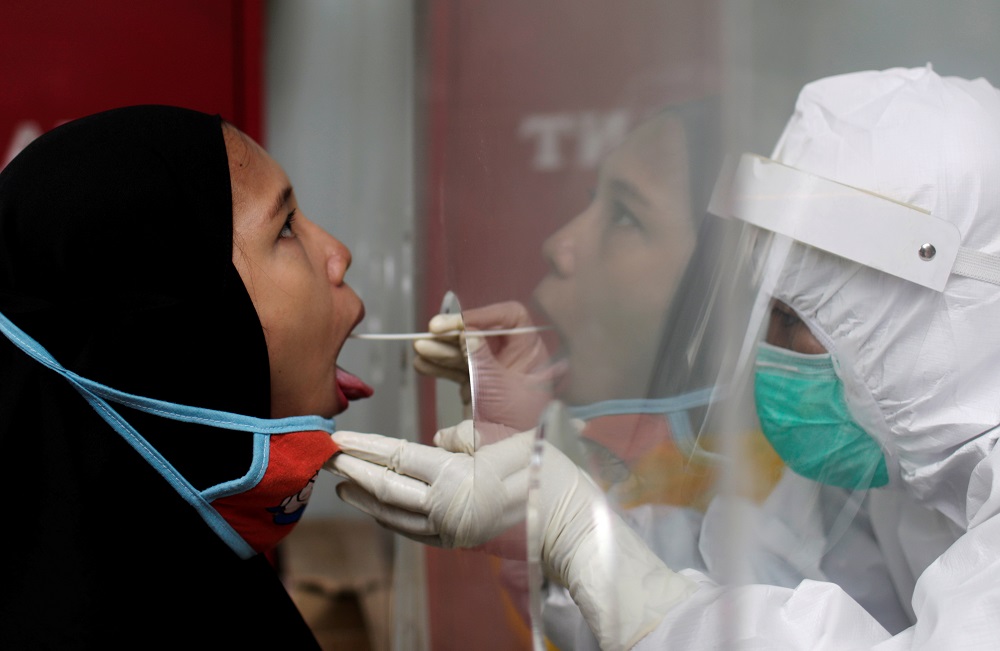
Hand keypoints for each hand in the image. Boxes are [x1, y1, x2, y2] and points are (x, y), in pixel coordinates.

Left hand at [328, 420, 530, 556]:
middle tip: (327, 457)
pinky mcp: (458, 541)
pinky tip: (379, 509)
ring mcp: (450, 529)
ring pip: (395, 515)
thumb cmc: (546, 476)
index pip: (398, 458)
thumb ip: (467, 437)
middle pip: (387, 487)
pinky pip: (413, 531)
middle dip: (354, 471)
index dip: (365, 448)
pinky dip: (391, 519)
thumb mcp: (508, 441)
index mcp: (457, 476)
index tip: (339, 439)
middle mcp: (445, 506)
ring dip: (365, 499)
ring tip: (344, 485)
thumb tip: (438, 439)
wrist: (570, 525)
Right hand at [413, 301, 564, 429]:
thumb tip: (467, 333)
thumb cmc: (519, 422)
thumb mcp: (498, 386)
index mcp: (528, 350)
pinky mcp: (477, 383)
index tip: (460, 323)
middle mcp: (511, 356)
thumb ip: (481, 358)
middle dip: (453, 333)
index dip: (484, 315)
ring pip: (463, 351)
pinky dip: (439, 366)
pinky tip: (423, 364)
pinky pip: (456, 369)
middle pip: (480, 332)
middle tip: (432, 332)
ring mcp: (492, 369)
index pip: (510, 318)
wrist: (513, 453)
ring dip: (440, 349)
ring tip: (420, 349)